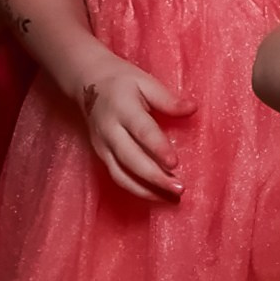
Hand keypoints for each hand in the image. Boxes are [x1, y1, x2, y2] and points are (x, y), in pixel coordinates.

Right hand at [80, 60, 191, 199]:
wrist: (86, 81)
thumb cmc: (122, 82)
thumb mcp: (145, 82)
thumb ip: (168, 99)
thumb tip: (193, 108)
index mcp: (123, 109)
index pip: (142, 131)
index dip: (158, 148)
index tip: (175, 164)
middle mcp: (110, 130)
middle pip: (131, 159)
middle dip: (155, 177)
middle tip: (179, 189)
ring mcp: (103, 146)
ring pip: (122, 174)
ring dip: (147, 190)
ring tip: (172, 198)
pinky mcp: (101, 156)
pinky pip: (118, 177)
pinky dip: (137, 190)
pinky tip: (158, 196)